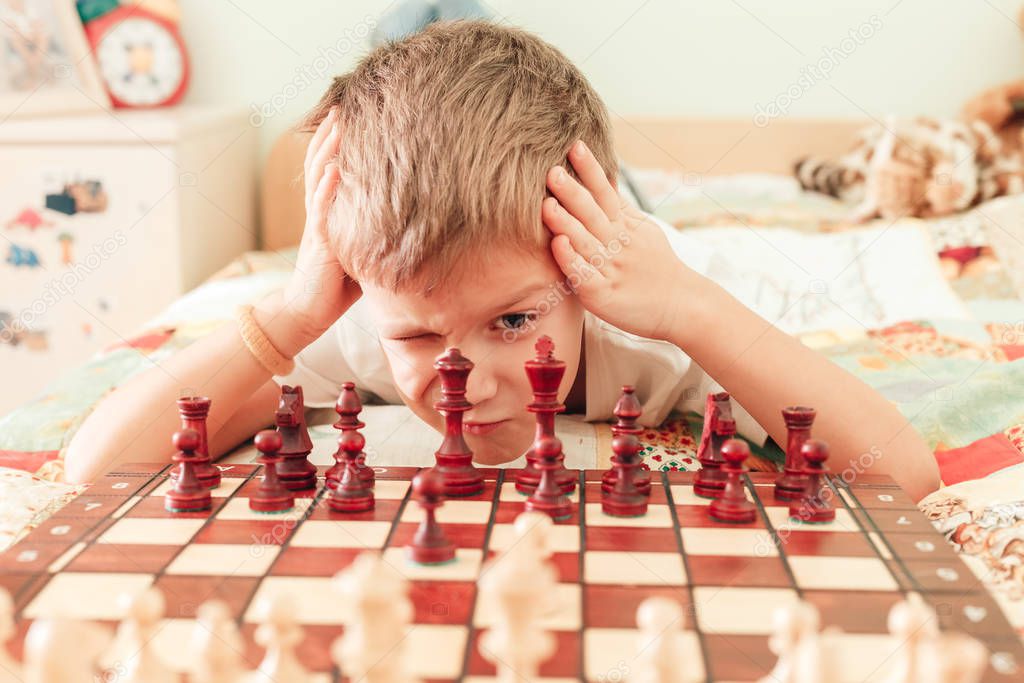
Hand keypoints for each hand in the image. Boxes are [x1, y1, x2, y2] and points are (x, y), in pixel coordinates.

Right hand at [278, 108, 361, 353]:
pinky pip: (322, 211)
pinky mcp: (321, 244)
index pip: (333, 166)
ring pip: (320, 177)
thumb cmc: (336, 287)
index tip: (356, 113)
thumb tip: (413, 222)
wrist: (307, 314)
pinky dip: (327, 188)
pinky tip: (335, 168)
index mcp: (330, 211)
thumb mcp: (362, 251)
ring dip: (329, 148)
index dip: (341, 141)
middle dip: (333, 131)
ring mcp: (319, 225)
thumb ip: (376, 232)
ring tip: (340, 120)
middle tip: (346, 100)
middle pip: (323, 161)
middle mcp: (322, 211)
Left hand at [541, 140, 690, 341]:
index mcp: (626, 227)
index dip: (591, 170)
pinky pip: (585, 275)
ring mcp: (610, 269)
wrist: (682, 306)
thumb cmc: (657, 268)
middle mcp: (618, 244)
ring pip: (585, 241)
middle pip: (593, 214)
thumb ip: (622, 208)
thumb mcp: (644, 231)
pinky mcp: (603, 295)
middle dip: (572, 192)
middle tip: (552, 171)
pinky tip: (558, 244)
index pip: (606, 193)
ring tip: (547, 204)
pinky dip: (571, 260)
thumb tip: (605, 178)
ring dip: (566, 222)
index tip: (576, 146)